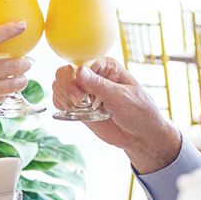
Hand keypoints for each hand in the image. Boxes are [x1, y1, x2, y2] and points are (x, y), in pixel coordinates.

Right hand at [0, 21, 31, 123]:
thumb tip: (0, 48)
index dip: (9, 30)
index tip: (22, 25)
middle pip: (11, 65)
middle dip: (25, 64)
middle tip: (28, 62)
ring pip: (12, 84)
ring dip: (21, 80)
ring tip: (22, 78)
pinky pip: (1, 98)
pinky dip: (6, 93)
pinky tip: (4, 90)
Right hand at [52, 57, 180, 172]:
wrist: (141, 136)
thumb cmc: (139, 112)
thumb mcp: (122, 97)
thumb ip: (100, 86)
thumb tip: (79, 72)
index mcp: (105, 66)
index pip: (80, 63)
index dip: (75, 77)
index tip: (80, 95)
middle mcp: (93, 76)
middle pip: (65, 72)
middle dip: (67, 88)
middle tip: (78, 103)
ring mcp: (84, 90)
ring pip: (59, 85)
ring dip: (63, 97)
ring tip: (79, 108)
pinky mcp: (79, 106)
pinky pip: (60, 100)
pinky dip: (61, 105)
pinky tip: (73, 111)